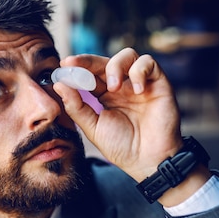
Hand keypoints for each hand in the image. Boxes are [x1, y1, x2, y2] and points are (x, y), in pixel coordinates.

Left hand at [53, 48, 183, 181]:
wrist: (148, 161)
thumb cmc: (122, 147)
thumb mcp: (93, 128)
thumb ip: (76, 107)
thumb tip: (59, 85)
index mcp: (106, 95)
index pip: (90, 74)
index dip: (78, 67)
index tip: (63, 65)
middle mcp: (123, 86)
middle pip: (105, 61)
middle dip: (88, 61)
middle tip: (74, 64)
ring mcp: (140, 84)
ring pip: (128, 55)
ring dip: (115, 66)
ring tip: (113, 86)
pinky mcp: (159, 84)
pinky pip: (149, 63)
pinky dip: (139, 71)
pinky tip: (136, 90)